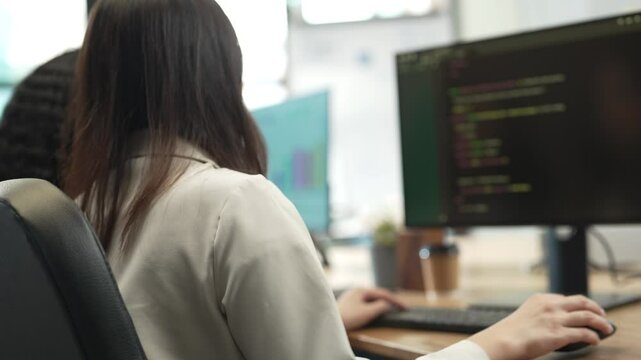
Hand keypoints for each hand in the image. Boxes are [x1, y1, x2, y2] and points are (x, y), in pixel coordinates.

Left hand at [337, 288, 407, 330]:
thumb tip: (387, 304)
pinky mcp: (349, 305)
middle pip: (377, 295)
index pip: (383, 293)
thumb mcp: (368, 312)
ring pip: (371, 299)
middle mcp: (356, 291)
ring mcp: (352, 297)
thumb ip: (380, 307)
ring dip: (382, 303)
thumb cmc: (349, 317)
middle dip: (390, 300)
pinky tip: (377, 311)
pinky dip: (374, 307)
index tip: (405, 308)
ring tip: (392, 308)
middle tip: (401, 307)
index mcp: (361, 290)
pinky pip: (365, 304)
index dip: (395, 301)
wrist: (331, 324)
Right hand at [469, 293, 613, 359]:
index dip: (580, 305)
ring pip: (588, 316)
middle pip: (582, 302)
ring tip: (607, 328)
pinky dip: (594, 337)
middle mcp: (551, 306)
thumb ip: (541, 313)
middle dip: (596, 308)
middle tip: (602, 315)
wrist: (504, 340)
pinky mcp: (559, 334)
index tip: (585, 310)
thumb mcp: (526, 313)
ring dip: (601, 322)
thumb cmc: (511, 332)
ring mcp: (556, 319)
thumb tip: (556, 322)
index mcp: (541, 299)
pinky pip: (584, 333)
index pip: (567, 298)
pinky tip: (595, 340)